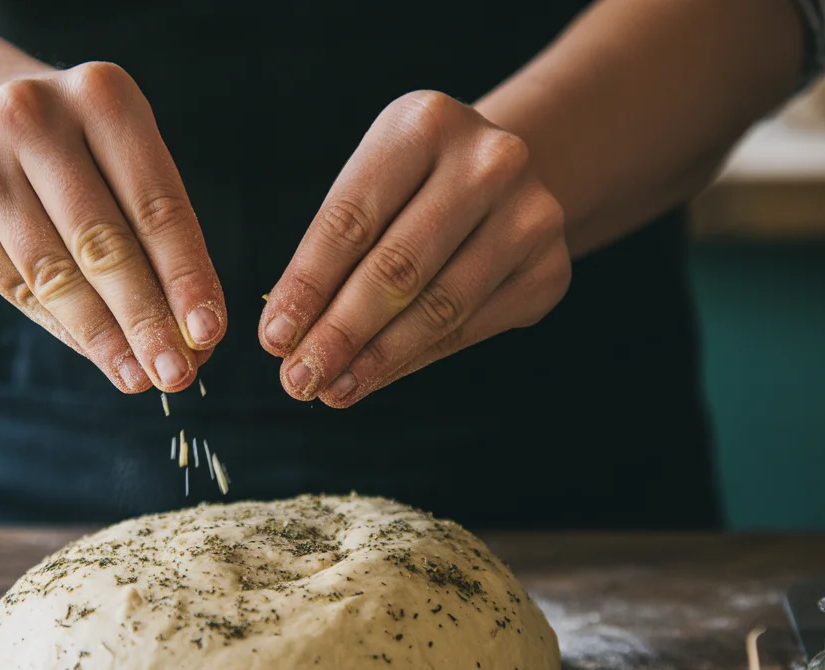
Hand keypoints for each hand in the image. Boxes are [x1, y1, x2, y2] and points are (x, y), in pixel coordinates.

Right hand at [0, 63, 223, 392]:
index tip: (208, 335)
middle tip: (178, 374)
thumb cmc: (83, 157)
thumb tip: (194, 338)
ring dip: (105, 338)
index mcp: (102, 96)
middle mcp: (33, 117)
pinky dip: (65, 329)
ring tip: (139, 378)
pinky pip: (18, 288)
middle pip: (103, 243)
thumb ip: (161, 239)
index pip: (156, 205)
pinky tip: (99, 355)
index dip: (185, 277)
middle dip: (146, 319)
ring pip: (55, 275)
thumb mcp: (129, 165)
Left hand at [259, 91, 570, 406]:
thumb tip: (288, 337)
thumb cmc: (411, 190)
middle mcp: (488, 162)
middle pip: (396, 268)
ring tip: (333, 390)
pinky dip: (416, 359)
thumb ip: (330, 256)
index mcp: (424, 124)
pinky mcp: (550, 269)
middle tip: (299, 380)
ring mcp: (530, 215)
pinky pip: (471, 329)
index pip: (350, 220)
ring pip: (438, 307)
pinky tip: (377, 377)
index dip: (308, 286)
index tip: (274, 339)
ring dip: (376, 359)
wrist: (503, 181)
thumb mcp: (369, 191)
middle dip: (339, 334)